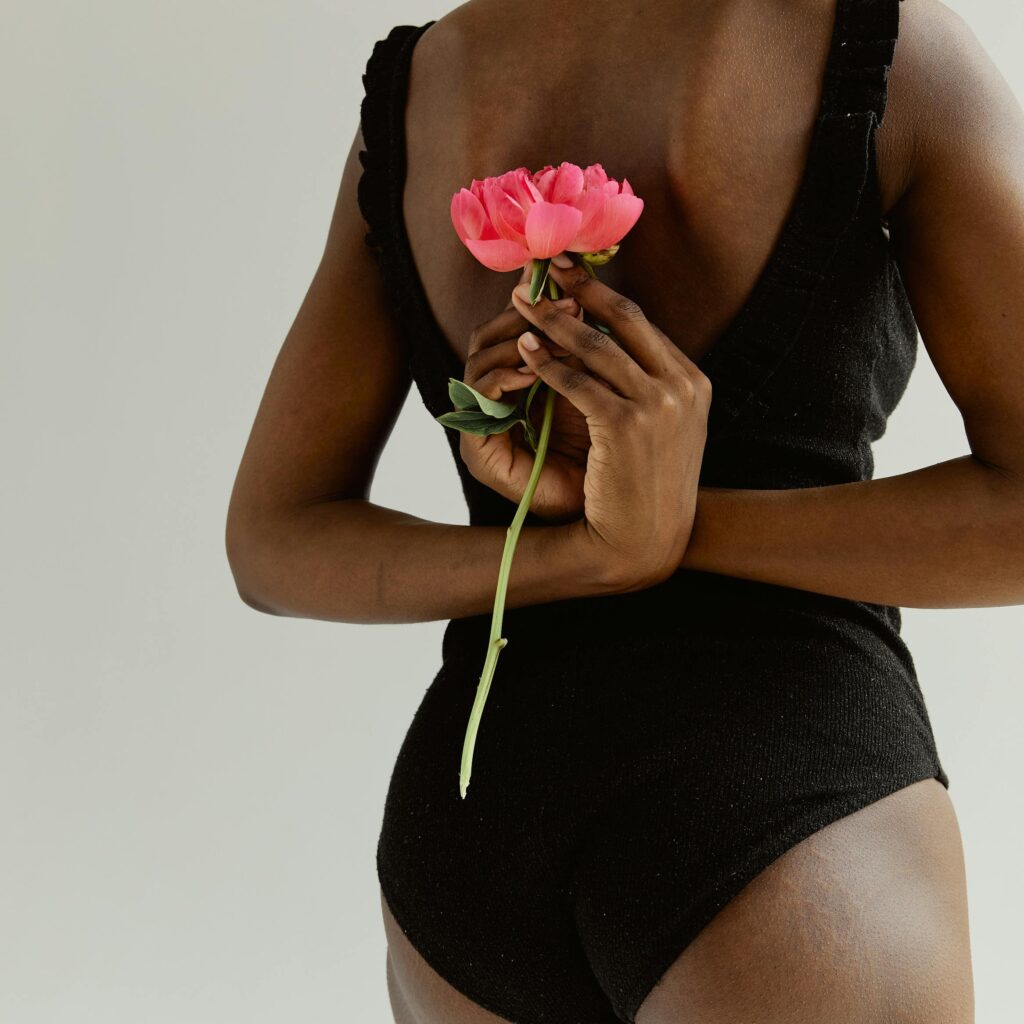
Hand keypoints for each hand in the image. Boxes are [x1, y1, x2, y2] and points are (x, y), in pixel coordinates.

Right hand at [457, 262, 593, 523]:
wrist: (615, 530)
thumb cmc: (618, 464)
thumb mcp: (608, 400)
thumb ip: (593, 359)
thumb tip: (597, 300)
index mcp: (521, 387)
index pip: (512, 327)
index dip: (538, 301)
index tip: (569, 280)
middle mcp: (494, 403)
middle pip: (488, 334)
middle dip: (529, 315)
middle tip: (565, 306)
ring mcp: (482, 426)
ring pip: (479, 356)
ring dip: (517, 341)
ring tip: (550, 336)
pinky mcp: (477, 450)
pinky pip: (480, 395)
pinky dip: (505, 376)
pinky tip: (533, 371)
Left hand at [510, 260, 711, 590]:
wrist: (645, 541)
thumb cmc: (645, 485)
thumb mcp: (661, 427)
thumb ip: (645, 384)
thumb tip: (605, 340)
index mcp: (692, 382)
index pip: (642, 325)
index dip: (601, 296)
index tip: (572, 276)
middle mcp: (681, 387)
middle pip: (624, 319)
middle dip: (579, 290)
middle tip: (546, 268)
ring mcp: (658, 404)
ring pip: (596, 347)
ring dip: (553, 322)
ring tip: (523, 305)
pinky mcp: (626, 425)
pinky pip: (577, 382)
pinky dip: (548, 364)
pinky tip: (526, 352)